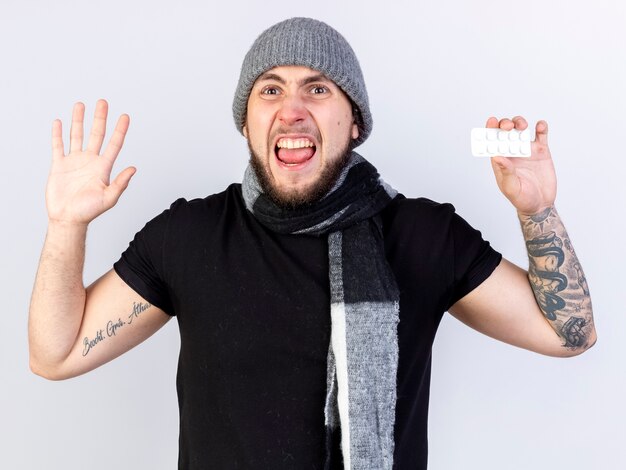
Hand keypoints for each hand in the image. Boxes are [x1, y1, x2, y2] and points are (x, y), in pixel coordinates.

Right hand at [46, 100, 135, 224]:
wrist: (68, 219)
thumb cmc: (89, 212)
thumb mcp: (109, 198)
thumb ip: (120, 183)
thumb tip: (133, 168)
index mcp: (103, 167)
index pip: (114, 144)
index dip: (120, 130)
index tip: (125, 116)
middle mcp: (90, 161)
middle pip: (96, 135)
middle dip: (100, 118)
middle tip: (103, 102)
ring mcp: (74, 162)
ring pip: (77, 136)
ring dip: (79, 121)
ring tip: (81, 105)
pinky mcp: (59, 165)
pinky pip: (58, 146)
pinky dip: (57, 134)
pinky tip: (59, 122)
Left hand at [488, 116, 555, 215]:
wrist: (540, 204)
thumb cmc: (521, 199)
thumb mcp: (511, 187)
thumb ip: (506, 172)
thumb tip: (496, 157)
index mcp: (500, 160)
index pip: (492, 141)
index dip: (490, 129)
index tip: (491, 121)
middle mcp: (512, 152)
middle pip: (506, 132)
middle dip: (505, 124)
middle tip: (508, 126)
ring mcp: (526, 150)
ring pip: (521, 129)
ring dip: (520, 123)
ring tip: (522, 126)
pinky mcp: (541, 151)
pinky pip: (541, 135)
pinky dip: (541, 127)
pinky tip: (540, 126)